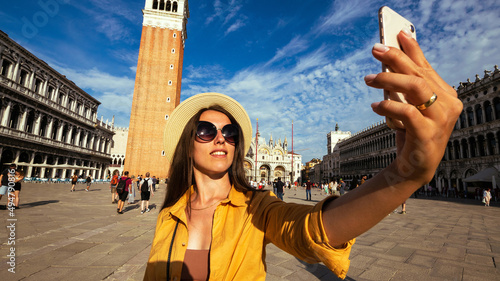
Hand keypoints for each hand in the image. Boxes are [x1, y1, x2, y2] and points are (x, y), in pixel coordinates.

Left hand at [364, 30, 461, 185]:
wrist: (415, 167)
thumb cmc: (411, 133)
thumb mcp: (408, 106)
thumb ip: (403, 86)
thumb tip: (388, 60)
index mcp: (446, 94)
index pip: (426, 67)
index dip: (412, 50)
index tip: (397, 34)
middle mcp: (448, 104)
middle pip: (419, 74)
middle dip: (395, 59)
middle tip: (375, 50)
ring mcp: (441, 120)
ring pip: (415, 88)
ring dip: (388, 79)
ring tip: (368, 79)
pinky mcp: (428, 134)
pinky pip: (407, 112)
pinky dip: (388, 107)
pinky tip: (375, 106)